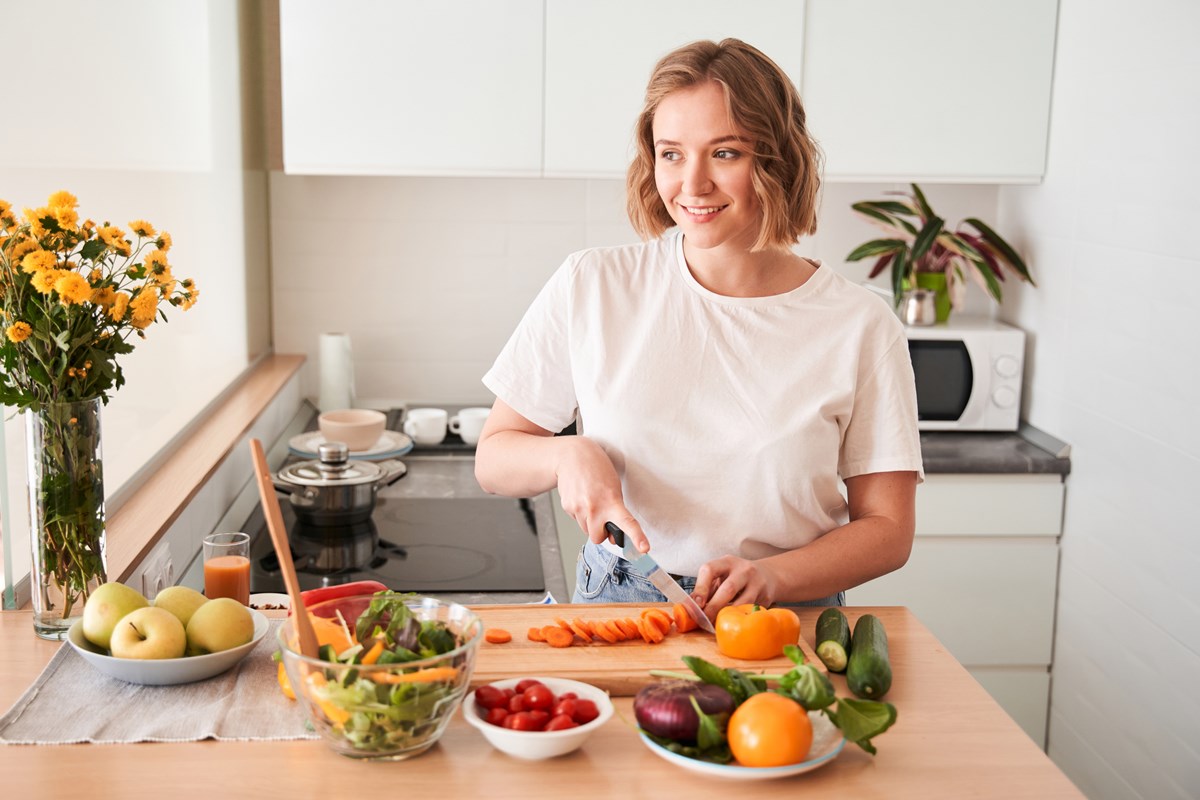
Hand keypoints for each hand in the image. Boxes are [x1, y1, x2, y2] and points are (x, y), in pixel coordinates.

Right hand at [554, 437, 649, 552]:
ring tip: (590, 501)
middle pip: (597, 538)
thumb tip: (610, 535)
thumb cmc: (597, 470)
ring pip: (586, 530)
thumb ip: (614, 511)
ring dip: (590, 522)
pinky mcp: (567, 507)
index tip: (644, 548)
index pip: (627, 523)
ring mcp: (578, 508)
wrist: (572, 456)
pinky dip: (580, 513)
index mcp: (611, 501)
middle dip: (600, 533)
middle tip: (603, 518)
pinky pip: (576, 520)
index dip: (637, 537)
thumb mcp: (614, 487)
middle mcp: (594, 508)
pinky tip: (581, 497)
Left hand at [692, 556, 779, 616]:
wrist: (768, 576)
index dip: (701, 588)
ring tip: (718, 623)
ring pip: (743, 602)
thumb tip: (690, 607)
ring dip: (729, 615)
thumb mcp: (722, 576)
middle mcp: (743, 569)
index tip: (696, 604)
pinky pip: (752, 611)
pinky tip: (735, 622)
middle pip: (728, 588)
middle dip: (714, 606)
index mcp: (727, 562)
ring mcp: (757, 582)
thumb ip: (707, 589)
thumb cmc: (736, 578)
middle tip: (705, 620)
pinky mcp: (766, 597)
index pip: (710, 569)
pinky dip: (741, 618)